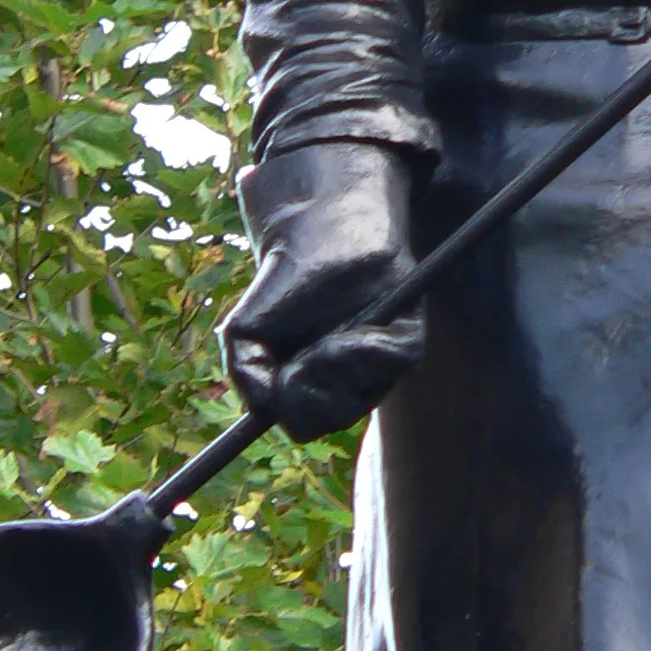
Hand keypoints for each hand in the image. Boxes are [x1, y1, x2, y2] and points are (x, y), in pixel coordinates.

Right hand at [220, 142, 425, 440]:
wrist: (318, 228)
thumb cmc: (284, 281)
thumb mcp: (244, 333)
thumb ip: (247, 377)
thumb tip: (264, 409)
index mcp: (317, 383)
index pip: (305, 423)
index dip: (288, 404)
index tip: (280, 371)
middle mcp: (353, 379)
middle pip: (328, 418)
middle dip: (305, 389)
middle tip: (301, 353)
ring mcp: (381, 361)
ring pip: (355, 399)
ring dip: (327, 367)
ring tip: (325, 333)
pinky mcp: (406, 338)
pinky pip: (389, 365)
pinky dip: (360, 349)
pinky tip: (351, 327)